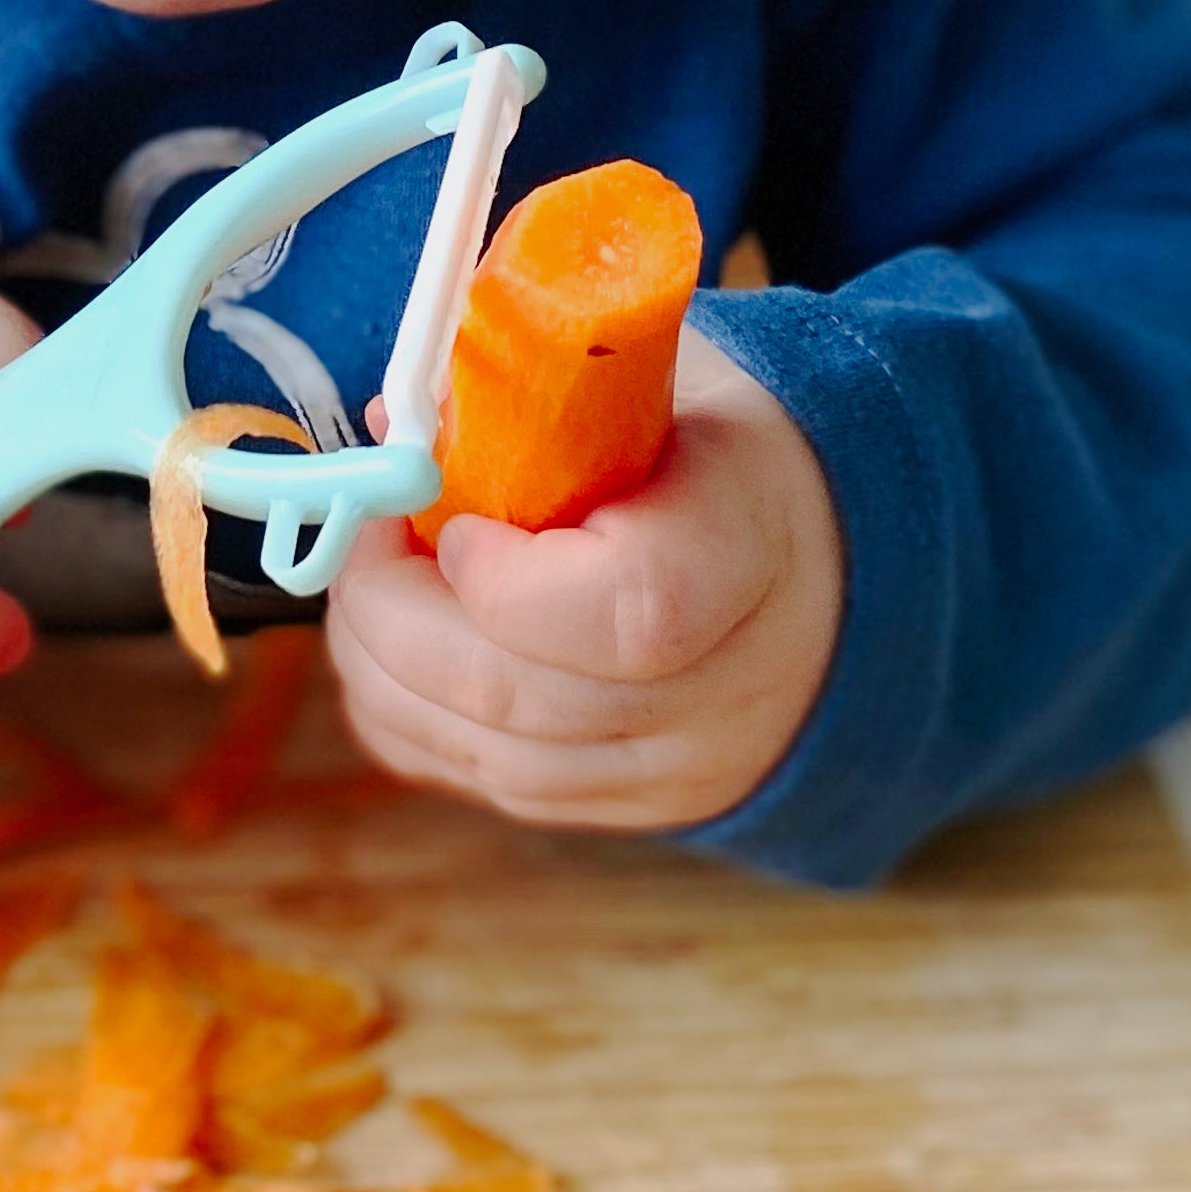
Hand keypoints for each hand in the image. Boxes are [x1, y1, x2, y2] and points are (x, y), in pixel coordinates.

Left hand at [326, 328, 841, 830]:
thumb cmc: (711, 453)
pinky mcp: (634, 811)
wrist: (830, 567)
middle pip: (520, 696)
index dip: (505, 581)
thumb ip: (530, 388)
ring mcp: (682, 771)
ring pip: (487, 754)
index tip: (448, 519)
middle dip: (392, 612)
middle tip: (360, 533)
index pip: (629, 612)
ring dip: (382, 666)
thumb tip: (394, 420)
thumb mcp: (651, 380)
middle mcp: (727, 688)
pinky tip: (393, 646)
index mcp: (746, 547)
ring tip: (371, 580)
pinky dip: (408, 717)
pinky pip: (486, 785)